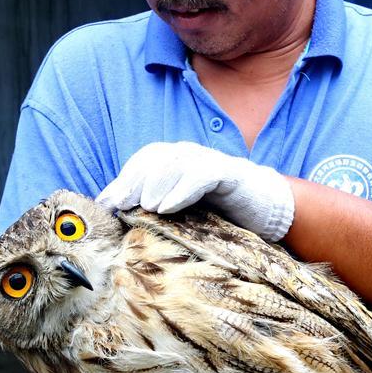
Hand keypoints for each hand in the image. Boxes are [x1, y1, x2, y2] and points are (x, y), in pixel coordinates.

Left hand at [97, 141, 294, 241]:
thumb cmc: (219, 212)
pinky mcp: (230, 172)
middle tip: (118, 205)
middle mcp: (190, 155)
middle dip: (133, 181)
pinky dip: (183, 189)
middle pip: (155, 158)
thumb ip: (153, 209)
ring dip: (156, 183)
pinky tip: (168, 207)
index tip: (105, 204)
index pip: (143, 161)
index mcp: (175, 161)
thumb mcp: (181, 211)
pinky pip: (203, 174)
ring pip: (177, 162)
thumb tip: (114, 217)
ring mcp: (210, 161)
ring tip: (144, 206)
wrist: (265, 209)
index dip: (123, 179)